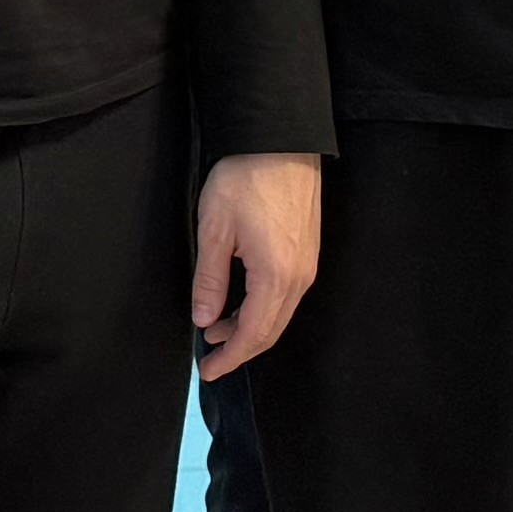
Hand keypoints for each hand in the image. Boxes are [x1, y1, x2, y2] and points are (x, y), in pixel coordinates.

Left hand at [187, 149, 320, 379]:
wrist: (282, 140)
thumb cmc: (247, 178)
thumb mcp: (214, 230)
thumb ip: (210, 280)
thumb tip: (204, 317)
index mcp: (275, 276)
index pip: (254, 334)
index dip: (230, 357)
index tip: (209, 370)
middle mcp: (299, 277)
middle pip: (271, 330)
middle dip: (240, 349)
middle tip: (211, 359)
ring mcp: (307, 264)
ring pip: (279, 313)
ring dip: (249, 327)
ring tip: (216, 328)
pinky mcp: (308, 251)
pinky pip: (286, 294)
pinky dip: (262, 307)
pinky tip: (240, 301)